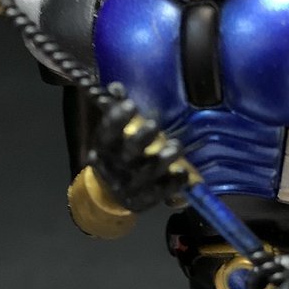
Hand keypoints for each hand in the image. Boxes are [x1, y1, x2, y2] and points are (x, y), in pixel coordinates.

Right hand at [89, 84, 186, 211]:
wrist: (109, 194)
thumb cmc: (115, 154)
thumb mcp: (111, 133)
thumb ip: (115, 110)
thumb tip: (117, 88)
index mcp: (105, 147)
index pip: (109, 132)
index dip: (118, 119)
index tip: (131, 104)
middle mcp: (117, 167)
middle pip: (129, 153)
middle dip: (142, 139)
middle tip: (154, 125)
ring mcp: (131, 185)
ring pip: (148, 173)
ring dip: (163, 160)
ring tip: (176, 146)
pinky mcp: (145, 200)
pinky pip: (161, 192)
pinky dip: (173, 183)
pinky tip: (183, 172)